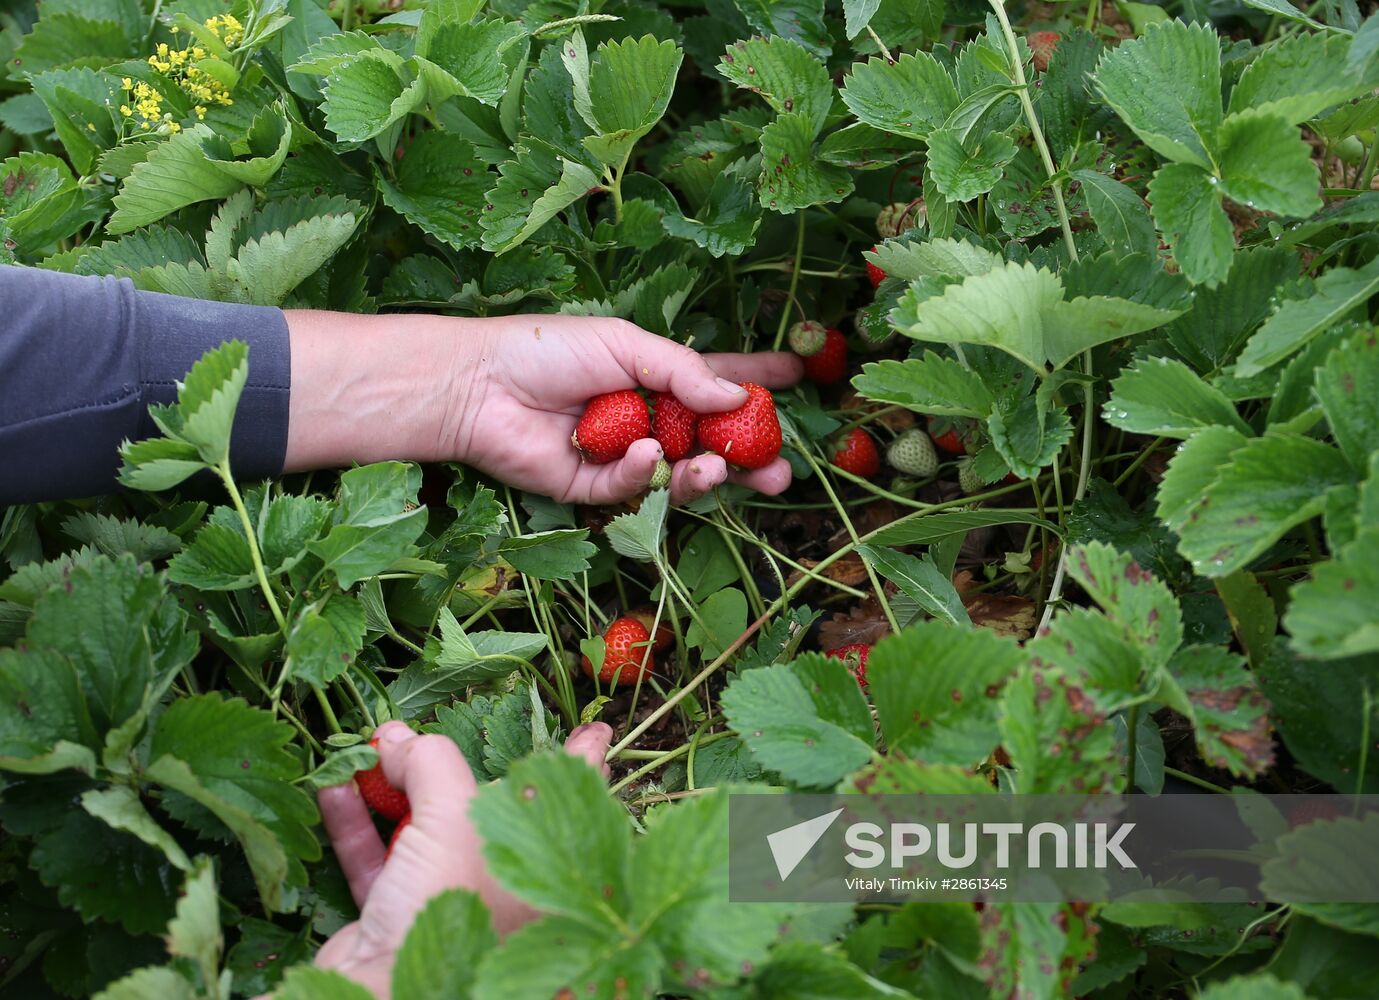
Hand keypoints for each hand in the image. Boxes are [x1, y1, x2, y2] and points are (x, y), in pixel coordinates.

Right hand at [311, 721, 613, 998]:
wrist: (380, 993)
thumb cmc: (449, 900)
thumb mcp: (453, 814)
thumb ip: (432, 762)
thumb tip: (399, 741)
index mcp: (544, 870)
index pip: (573, 801)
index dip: (580, 760)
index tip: (595, 729)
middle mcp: (504, 887)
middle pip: (490, 810)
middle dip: (454, 763)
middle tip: (441, 725)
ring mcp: (449, 902)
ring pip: (424, 830)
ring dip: (392, 785)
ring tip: (376, 740)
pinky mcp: (393, 920)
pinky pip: (375, 859)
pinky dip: (355, 822)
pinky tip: (333, 785)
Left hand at [446, 316, 802, 505]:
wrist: (479, 385)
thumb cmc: (547, 350)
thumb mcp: (624, 345)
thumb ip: (683, 372)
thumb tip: (737, 399)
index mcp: (654, 377)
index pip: (717, 381)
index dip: (758, 380)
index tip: (801, 375)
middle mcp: (645, 419)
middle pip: (709, 442)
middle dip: (747, 458)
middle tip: (779, 471)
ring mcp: (622, 456)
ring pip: (678, 476)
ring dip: (704, 474)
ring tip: (716, 466)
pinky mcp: (593, 489)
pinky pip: (633, 488)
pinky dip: (642, 472)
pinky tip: (641, 452)